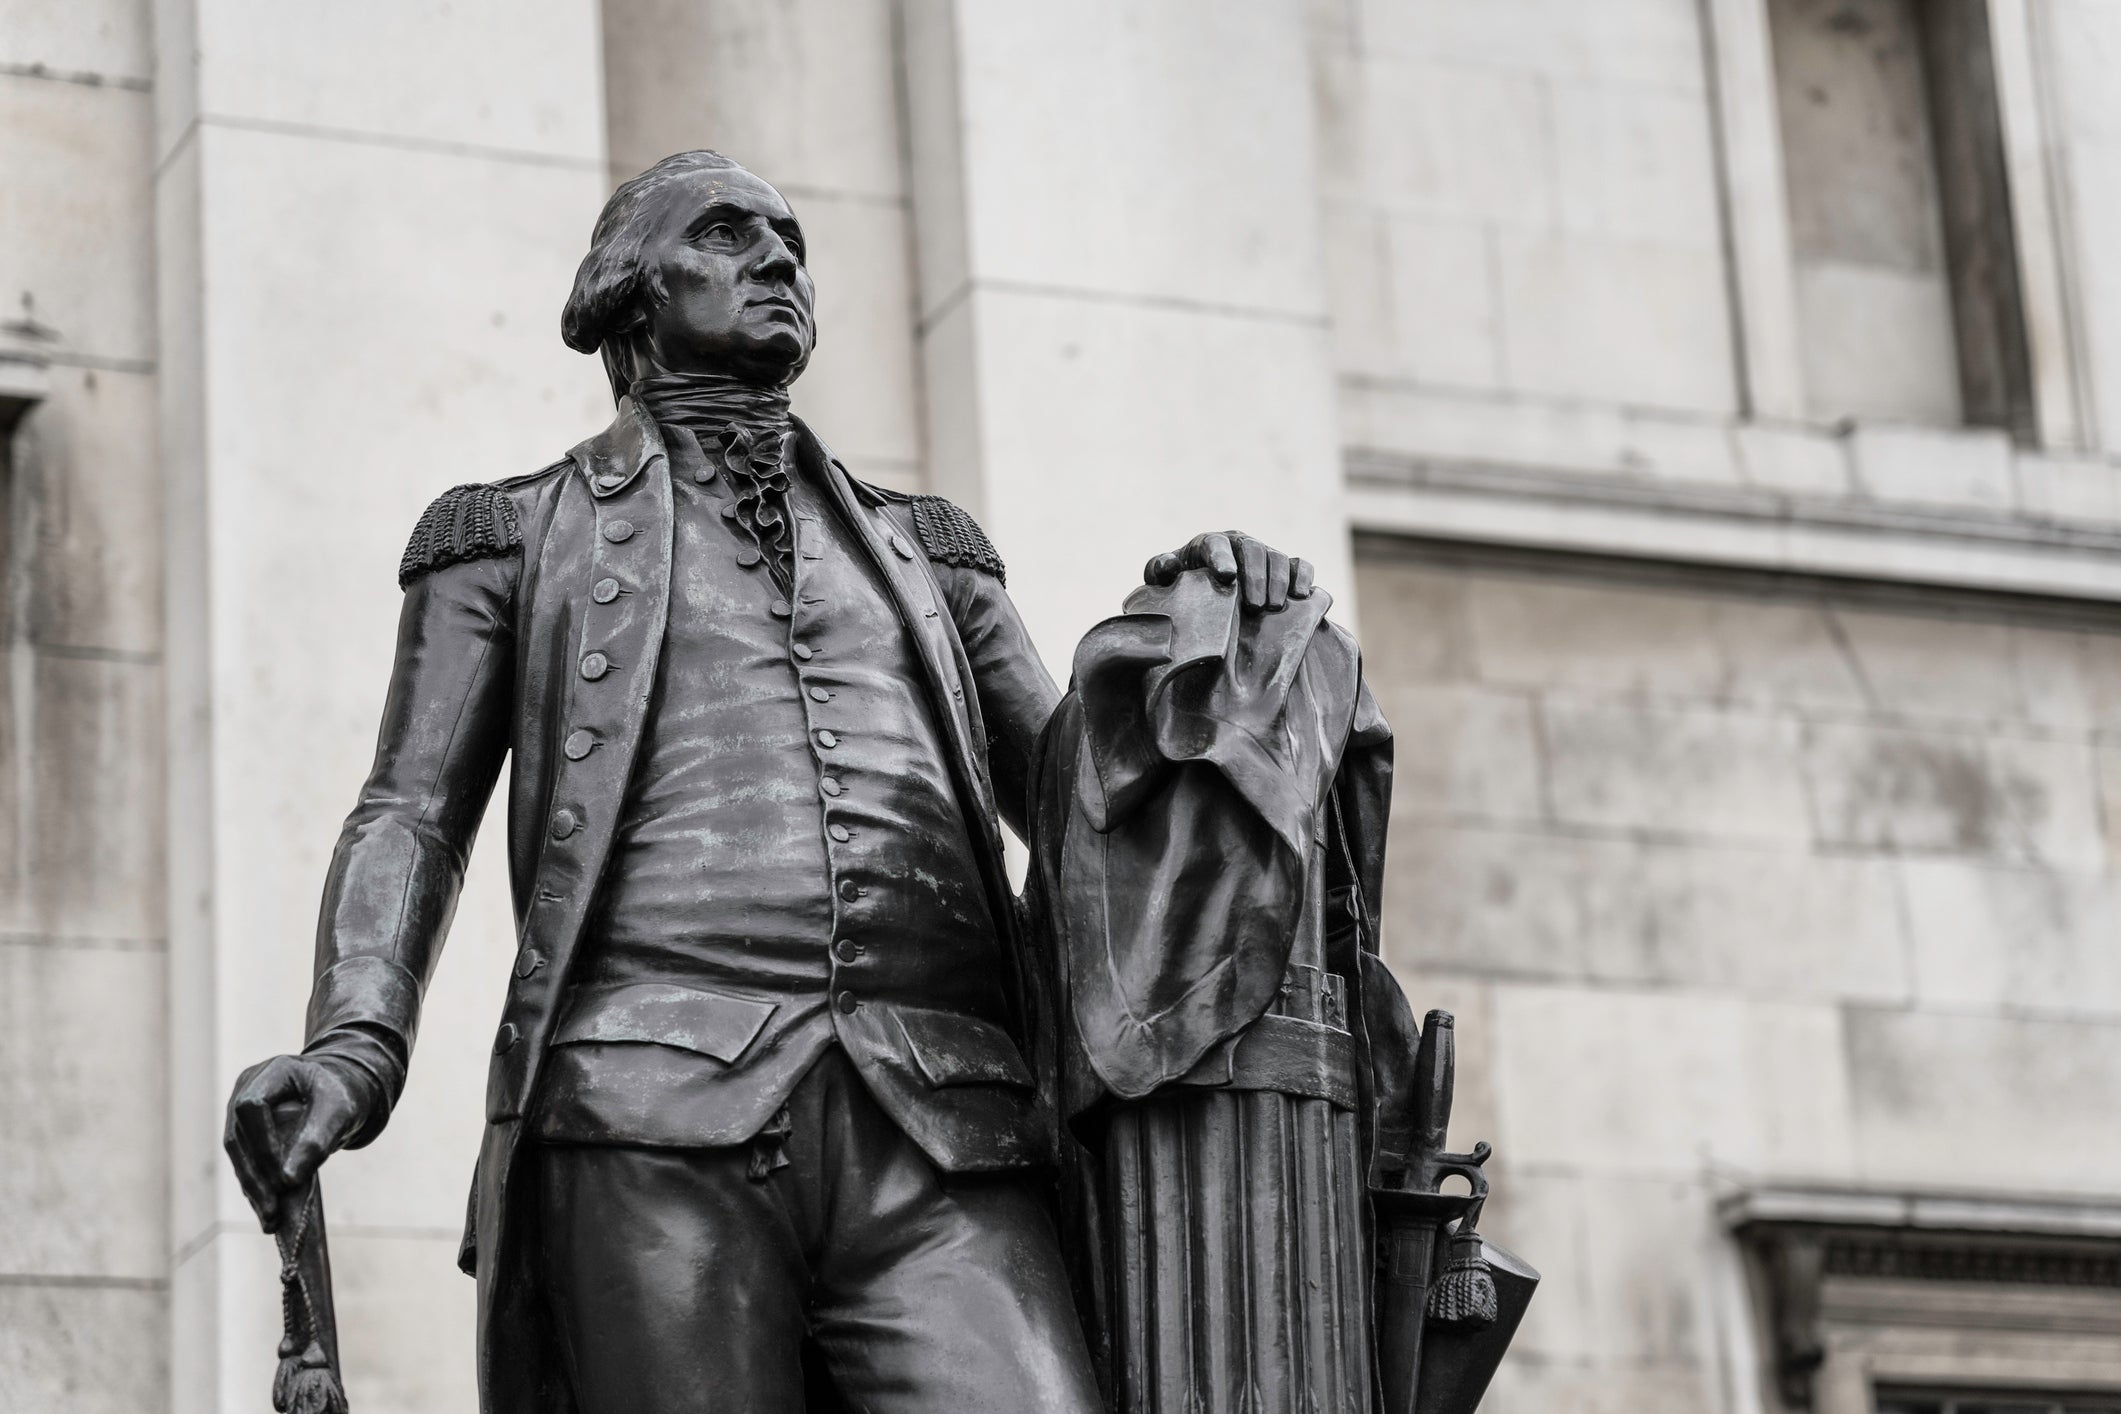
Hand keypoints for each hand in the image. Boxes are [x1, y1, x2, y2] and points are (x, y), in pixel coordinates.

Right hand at [224, 1054, 372, 1230]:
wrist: (342, 1087)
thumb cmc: (343, 1092)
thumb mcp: (340, 1110)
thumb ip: (317, 1140)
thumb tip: (288, 1181)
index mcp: (273, 1071)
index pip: (251, 1106)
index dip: (262, 1143)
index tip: (281, 1177)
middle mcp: (248, 1087)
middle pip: (239, 1135)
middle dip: (256, 1176)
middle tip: (272, 1210)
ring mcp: (240, 1108)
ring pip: (237, 1152)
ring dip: (252, 1187)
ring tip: (269, 1218)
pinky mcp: (244, 1130)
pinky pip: (245, 1160)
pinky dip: (256, 1184)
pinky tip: (267, 1210)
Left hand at [1144, 531, 1315, 611]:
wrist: (1213, 601)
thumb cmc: (1187, 589)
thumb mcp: (1166, 582)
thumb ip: (1158, 572)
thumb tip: (1167, 568)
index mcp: (1210, 545)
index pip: (1215, 544)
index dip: (1221, 558)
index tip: (1226, 577)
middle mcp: (1240, 545)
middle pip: (1252, 549)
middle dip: (1255, 576)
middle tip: (1254, 606)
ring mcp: (1265, 555)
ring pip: (1277, 557)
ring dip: (1278, 581)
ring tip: (1273, 608)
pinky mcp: (1286, 568)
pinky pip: (1301, 565)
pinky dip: (1304, 576)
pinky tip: (1301, 595)